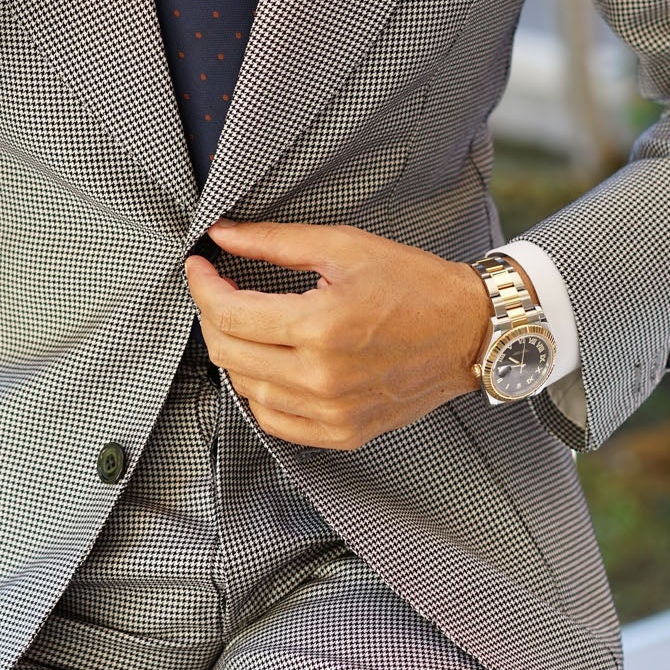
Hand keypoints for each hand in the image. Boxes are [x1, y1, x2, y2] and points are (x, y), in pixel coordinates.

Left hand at [184, 220, 494, 449]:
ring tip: (248, 323)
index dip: (202, 286)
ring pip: (245, 388)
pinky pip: (273, 420)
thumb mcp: (344, 247)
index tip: (199, 266)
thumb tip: (221, 236)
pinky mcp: (342, 433)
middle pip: (228, 352)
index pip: (228, 313)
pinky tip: (269, 363)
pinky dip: (259, 391)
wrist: (470, 332)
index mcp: (320, 326)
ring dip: (235, 352)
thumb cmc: (414, 285)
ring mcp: (332, 412)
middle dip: (212, 316)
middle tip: (220, 290)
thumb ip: (275, 243)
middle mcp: (322, 377)